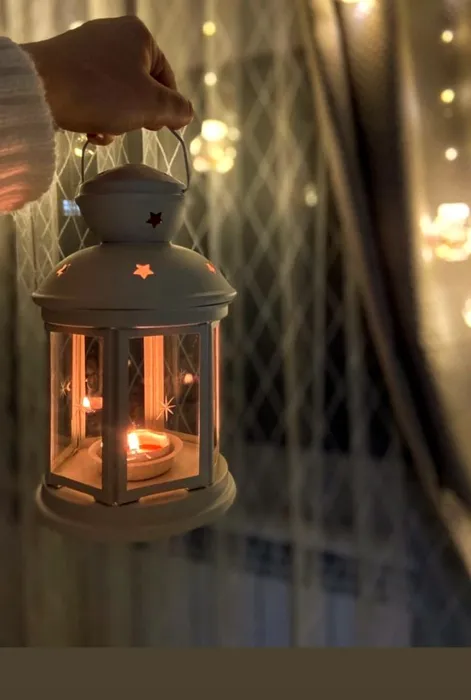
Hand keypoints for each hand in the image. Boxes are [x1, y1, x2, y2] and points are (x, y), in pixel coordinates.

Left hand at [22, 16, 192, 144]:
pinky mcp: (67, 64)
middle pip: (140, 87)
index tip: (157, 128)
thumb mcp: (151, 105)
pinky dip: (95, 113)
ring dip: (115, 120)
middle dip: (136, 116)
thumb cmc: (101, 93)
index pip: (167, 78)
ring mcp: (88, 48)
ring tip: (102, 131)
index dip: (166, 108)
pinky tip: (88, 127)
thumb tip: (186, 113)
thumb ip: (177, 109)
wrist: (40, 89)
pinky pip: (93, 92)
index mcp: (140, 35)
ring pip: (116, 94)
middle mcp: (114, 34)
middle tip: (126, 129)